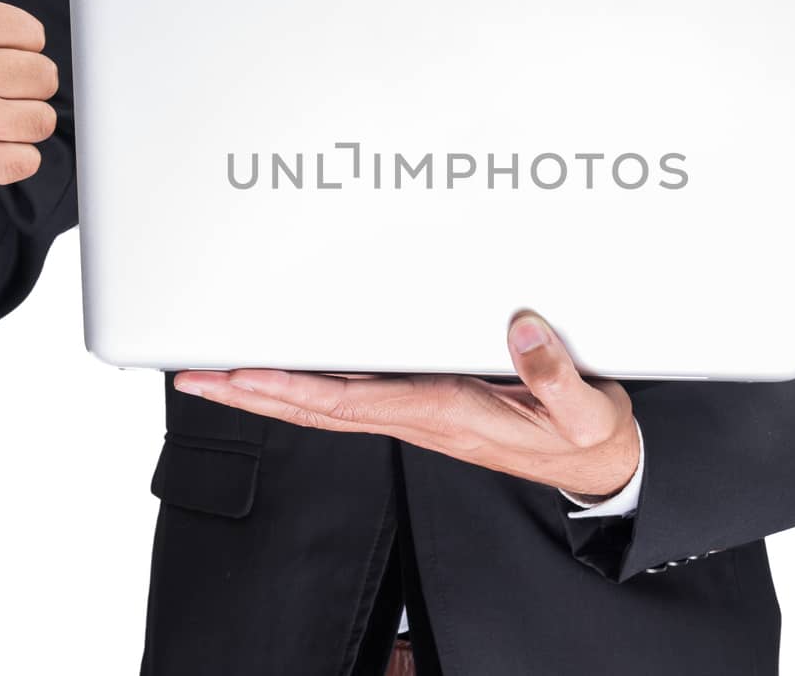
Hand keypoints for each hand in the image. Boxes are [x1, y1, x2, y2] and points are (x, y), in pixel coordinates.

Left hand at [173, 311, 639, 498]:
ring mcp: (418, 412)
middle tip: (194, 378)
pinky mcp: (426, 403)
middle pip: (316, 409)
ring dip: (267, 391)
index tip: (244, 375)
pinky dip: (306, 385)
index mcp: (445, 414)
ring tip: (217, 374)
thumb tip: (520, 331)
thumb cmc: (585, 437)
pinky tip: (285, 372)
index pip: (351, 403)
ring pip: (324, 404)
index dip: (292, 389)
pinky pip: (351, 396)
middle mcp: (419, 416)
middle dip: (251, 395)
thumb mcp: (585, 412)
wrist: (599, 463)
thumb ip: (554, 375)